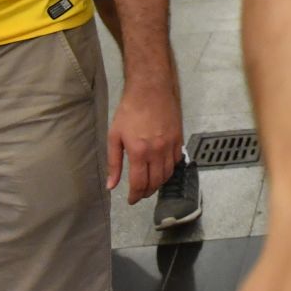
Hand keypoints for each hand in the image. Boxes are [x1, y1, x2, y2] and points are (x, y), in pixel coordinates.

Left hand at [107, 79, 182, 203]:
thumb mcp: (114, 136)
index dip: (135, 196)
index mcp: (139, 152)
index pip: (140, 183)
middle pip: (155, 182)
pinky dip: (169, 169)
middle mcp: (157, 152)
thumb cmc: (129, 111)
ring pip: (168, 174)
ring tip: (150, 184)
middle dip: (146, 192)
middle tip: (140, 193)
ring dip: (158, 183)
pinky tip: (161, 168)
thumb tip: (111, 185)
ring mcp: (170, 145)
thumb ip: (113, 163)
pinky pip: (176, 161)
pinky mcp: (179, 139)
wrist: (150, 89)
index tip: (131, 200)